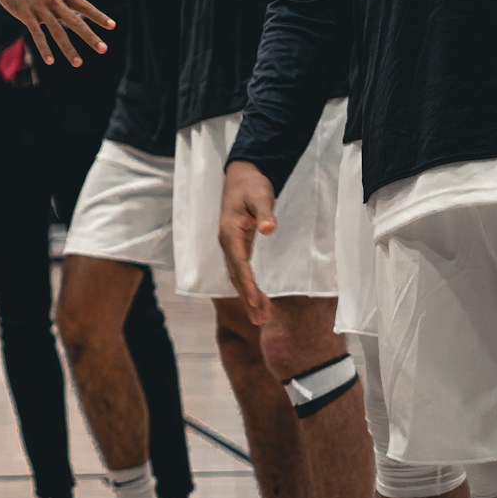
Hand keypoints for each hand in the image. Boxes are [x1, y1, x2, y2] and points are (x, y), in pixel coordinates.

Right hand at [218, 161, 277, 324]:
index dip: (248, 285)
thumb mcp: (261, 196)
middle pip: (236, 276)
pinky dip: (248, 286)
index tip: (257, 303)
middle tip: (261, 321)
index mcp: (229, 232)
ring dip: (248, 297)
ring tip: (262, 318)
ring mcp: (231, 245)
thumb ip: (265, 213)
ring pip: (237, 276)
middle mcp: (227, 242)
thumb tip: (269, 229)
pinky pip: (241, 270)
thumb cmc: (252, 185)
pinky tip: (258, 299)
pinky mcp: (238, 245)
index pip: (239, 264)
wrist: (243, 176)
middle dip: (248, 299)